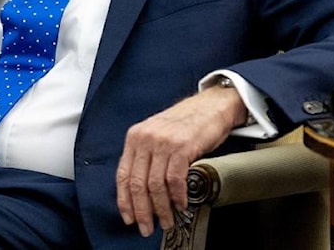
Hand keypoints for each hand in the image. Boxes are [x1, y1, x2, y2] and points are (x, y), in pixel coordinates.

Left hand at [116, 86, 247, 237]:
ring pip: (156, 185)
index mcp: (135, 137)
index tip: (128, 217)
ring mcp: (164, 142)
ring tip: (168, 220)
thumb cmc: (185, 123)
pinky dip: (177, 196)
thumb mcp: (156, 134)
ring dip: (162, 208)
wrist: (210, 106)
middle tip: (147, 227)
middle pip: (138, 184)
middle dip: (142, 211)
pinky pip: (175, 179)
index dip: (125, 201)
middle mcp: (146, 138)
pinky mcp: (183, 146)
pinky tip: (181, 204)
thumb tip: (141, 191)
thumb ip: (146, 156)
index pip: (123, 175)